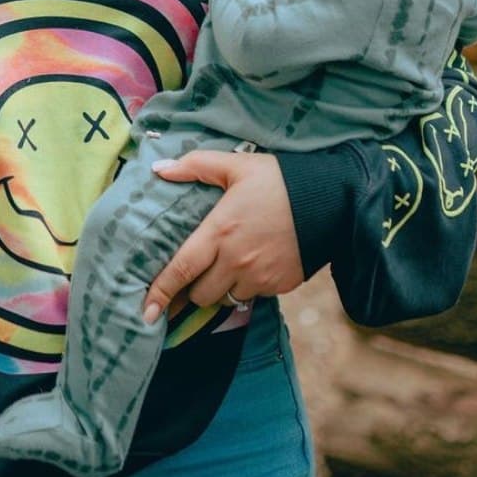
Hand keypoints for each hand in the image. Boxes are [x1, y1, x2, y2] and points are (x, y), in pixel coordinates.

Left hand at [141, 151, 302, 321]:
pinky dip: (247, 285)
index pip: (180, 269)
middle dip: (192, 289)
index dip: (160, 292)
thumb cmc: (279, 180)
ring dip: (219, 288)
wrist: (332, 199)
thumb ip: (195, 166)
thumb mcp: (236, 165)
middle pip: (200, 294)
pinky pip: (252, 295)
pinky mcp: (279, 286)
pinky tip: (254, 264)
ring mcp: (259, 276)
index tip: (144, 312)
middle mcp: (236, 260)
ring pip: (225, 298)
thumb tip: (159, 169)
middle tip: (194, 273)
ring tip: (225, 266)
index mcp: (219, 231)